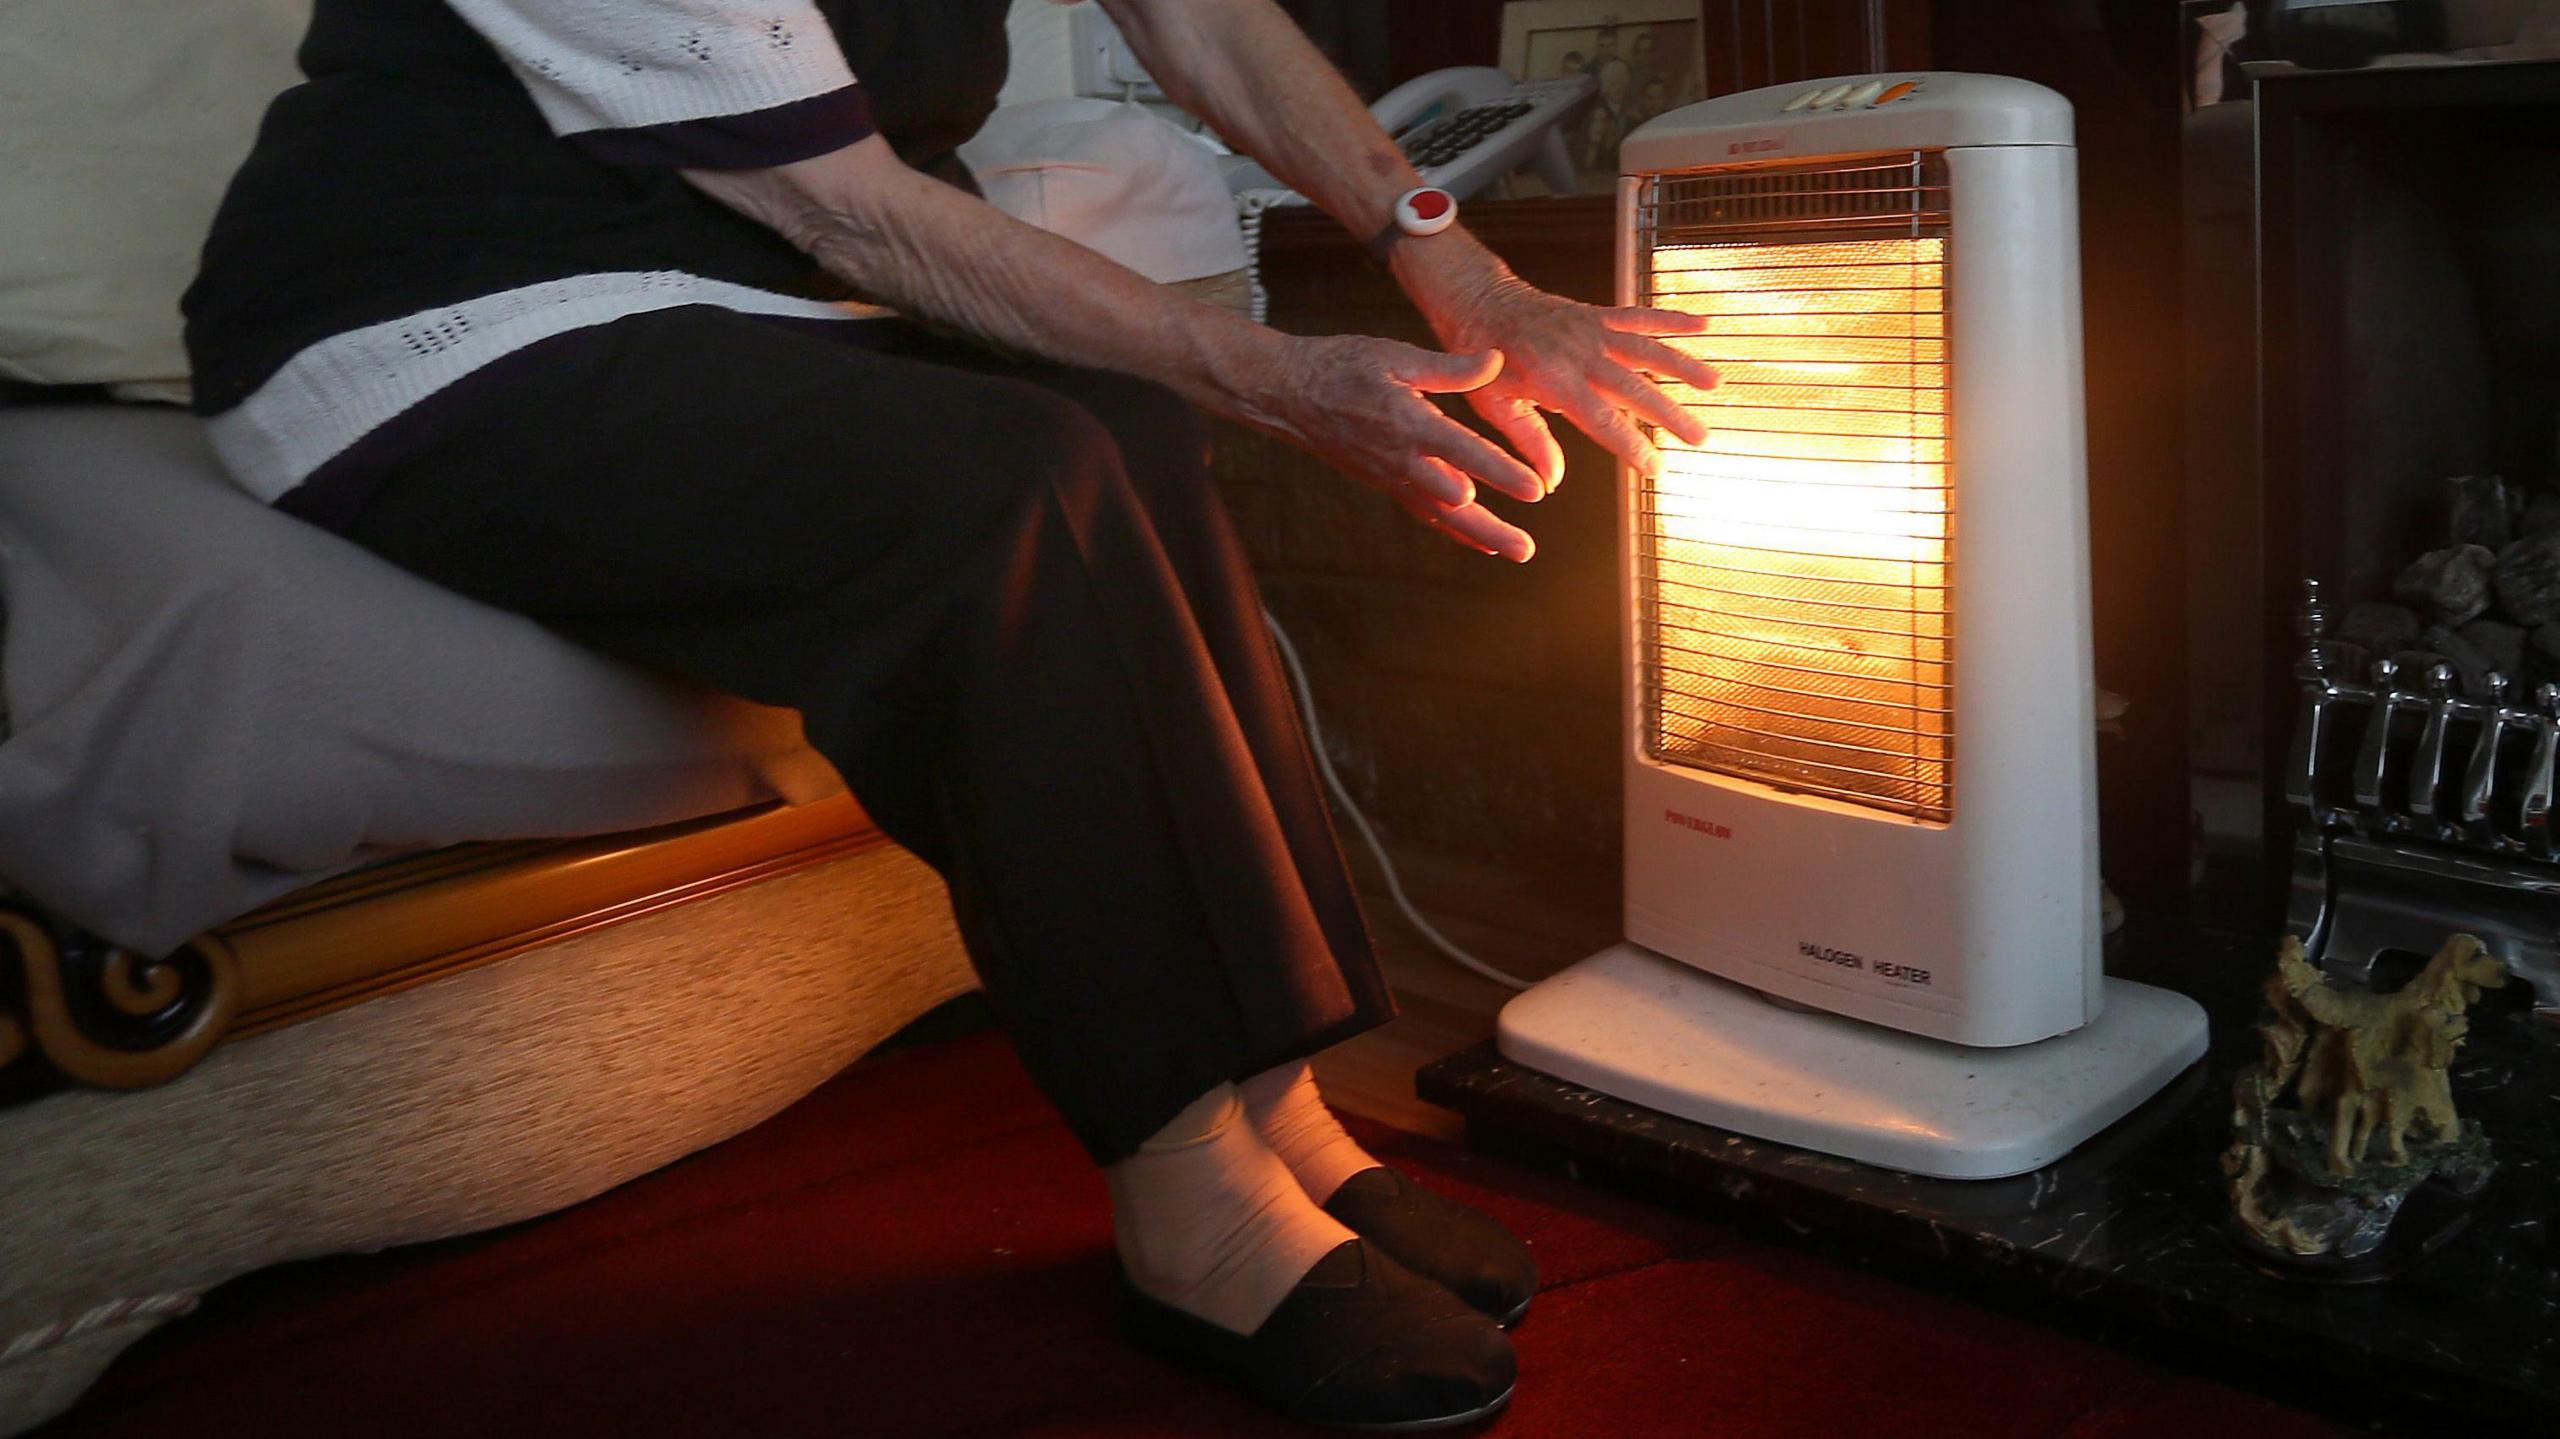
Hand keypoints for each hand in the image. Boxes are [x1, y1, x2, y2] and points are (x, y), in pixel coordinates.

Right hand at [1242, 333, 1550, 561]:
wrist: (1291, 394)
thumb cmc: (1342, 366)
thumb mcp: (1396, 356)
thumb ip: (1450, 368)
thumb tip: (1496, 361)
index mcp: (1409, 423)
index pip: (1463, 452)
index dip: (1500, 472)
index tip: (1534, 490)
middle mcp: (1401, 459)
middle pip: (1453, 502)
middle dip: (1492, 526)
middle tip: (1527, 549)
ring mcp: (1391, 476)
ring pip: (1440, 515)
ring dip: (1478, 535)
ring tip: (1516, 551)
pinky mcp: (1384, 482)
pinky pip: (1423, 512)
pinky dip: (1452, 529)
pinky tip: (1481, 542)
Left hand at [1408, 254, 1720, 488]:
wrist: (1477, 302)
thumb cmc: (1481, 362)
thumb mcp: (1493, 407)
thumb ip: (1528, 441)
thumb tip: (1552, 482)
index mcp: (1552, 380)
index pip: (1601, 420)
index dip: (1631, 446)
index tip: (1655, 468)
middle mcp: (1578, 353)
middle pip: (1634, 388)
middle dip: (1670, 414)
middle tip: (1700, 438)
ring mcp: (1590, 330)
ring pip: (1645, 349)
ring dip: (1682, 365)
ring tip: (1714, 384)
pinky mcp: (1596, 315)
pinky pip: (1638, 317)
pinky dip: (1671, 319)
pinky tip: (1705, 323)